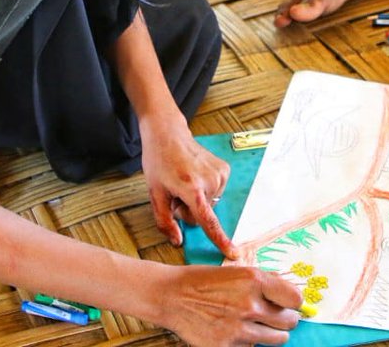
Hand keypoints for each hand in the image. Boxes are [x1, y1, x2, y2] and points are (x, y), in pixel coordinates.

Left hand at [140, 115, 232, 257]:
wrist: (169, 134)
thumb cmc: (158, 162)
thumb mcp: (154, 193)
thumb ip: (165, 221)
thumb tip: (178, 241)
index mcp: (191, 188)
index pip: (208, 221)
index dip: (221, 240)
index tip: (234, 254)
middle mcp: (210, 181)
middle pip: (202, 215)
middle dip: (188, 210)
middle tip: (176, 191)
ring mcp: (220, 174)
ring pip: (209, 204)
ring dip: (196, 199)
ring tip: (184, 181)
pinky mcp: (225, 169)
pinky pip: (215, 193)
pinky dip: (204, 190)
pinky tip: (195, 176)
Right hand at [159, 264, 302, 346]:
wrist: (172, 296)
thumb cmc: (205, 281)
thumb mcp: (236, 271)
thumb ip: (265, 282)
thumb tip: (291, 294)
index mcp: (254, 281)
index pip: (295, 298)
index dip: (293, 302)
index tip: (288, 303)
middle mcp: (249, 305)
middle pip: (290, 322)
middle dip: (285, 318)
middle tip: (273, 315)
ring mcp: (239, 330)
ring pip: (277, 339)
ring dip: (270, 333)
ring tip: (255, 323)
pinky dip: (248, 343)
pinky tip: (235, 332)